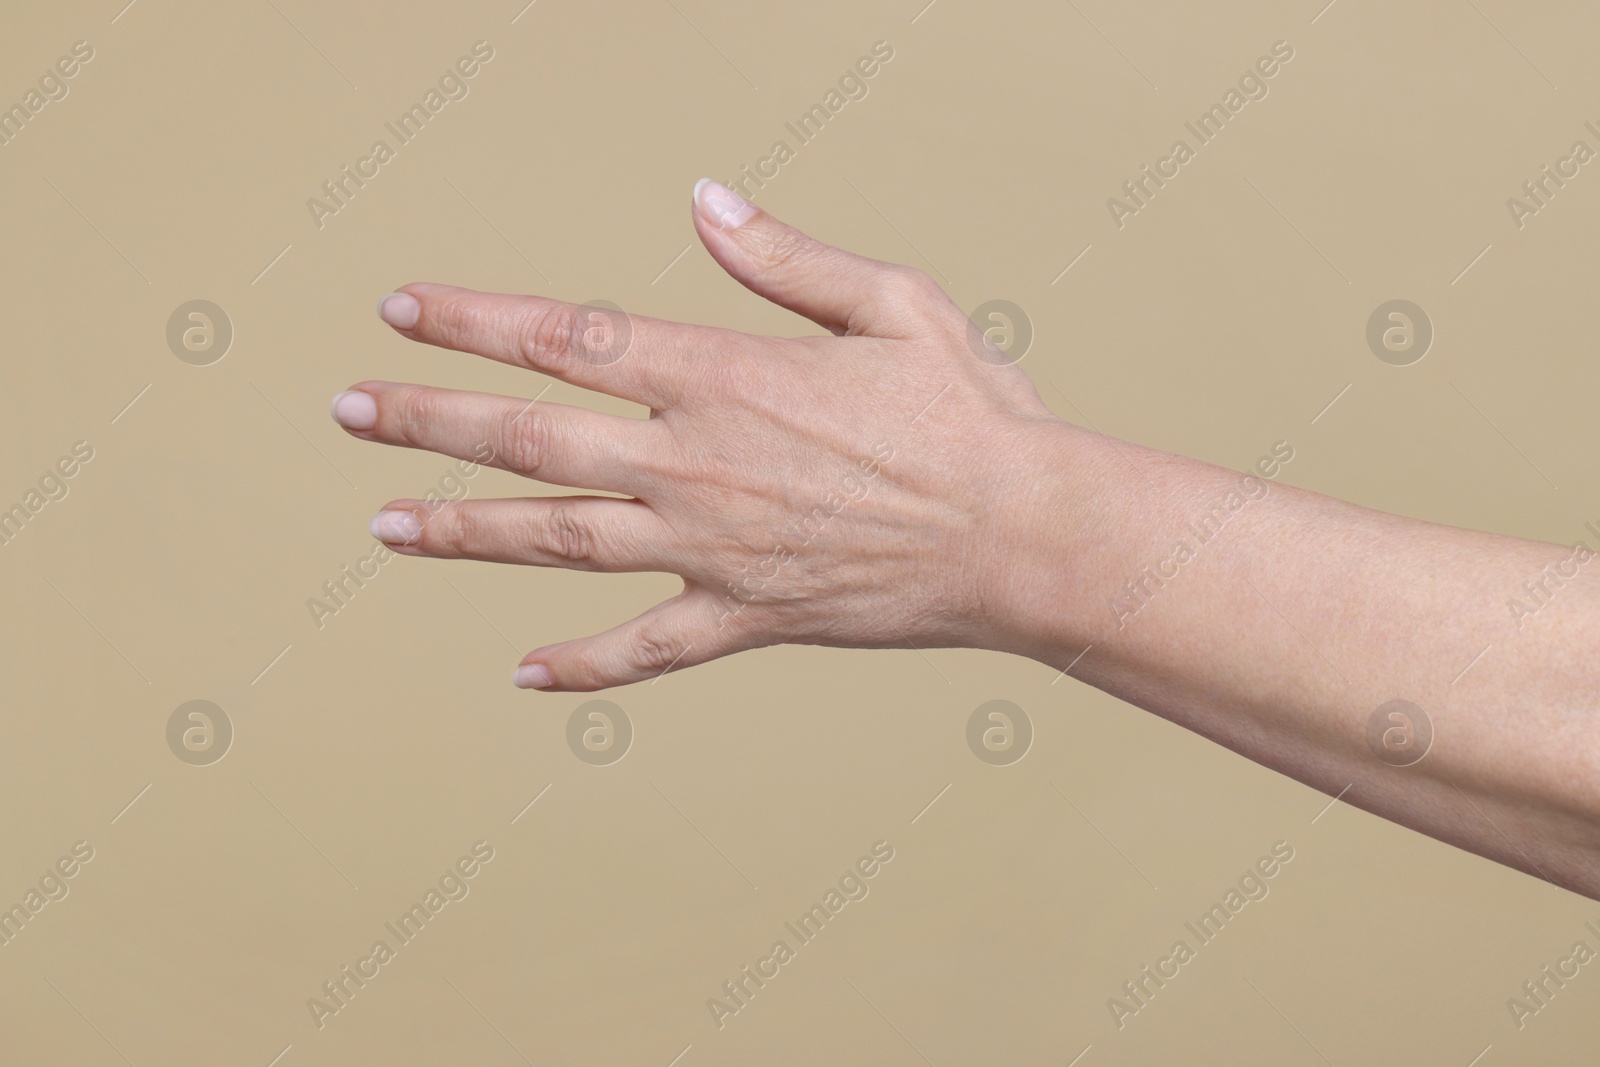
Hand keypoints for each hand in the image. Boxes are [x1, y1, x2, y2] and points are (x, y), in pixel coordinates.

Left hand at [331, 179, 1067, 689]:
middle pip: (531, 437)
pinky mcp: (747, 617)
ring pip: (557, 541)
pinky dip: (582, 666)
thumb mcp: (892, 302)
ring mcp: (712, 548)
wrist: (1023, 536)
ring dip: (464, 530)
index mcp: (722, 375)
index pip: (565, 337)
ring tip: (387, 523)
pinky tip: (520, 673)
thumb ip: (785, 257)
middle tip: (347, 411)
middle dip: (428, 421)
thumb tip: (703, 201)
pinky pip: (645, 651)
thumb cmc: (968, 414)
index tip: (402, 311)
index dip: (472, 321)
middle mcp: (695, 462)